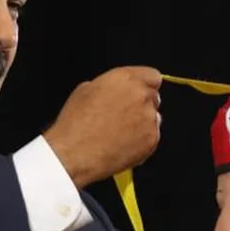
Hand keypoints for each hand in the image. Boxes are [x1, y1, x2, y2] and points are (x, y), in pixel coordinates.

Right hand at [43, 66, 162, 187]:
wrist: (75, 154)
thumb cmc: (76, 125)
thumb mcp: (84, 91)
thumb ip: (108, 86)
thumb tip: (114, 91)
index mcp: (125, 79)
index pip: (152, 76)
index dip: (146, 85)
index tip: (140, 93)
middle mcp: (140, 95)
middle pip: (154, 97)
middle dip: (143, 106)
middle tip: (124, 117)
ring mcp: (148, 118)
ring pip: (153, 118)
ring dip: (142, 124)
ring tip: (119, 134)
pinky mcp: (151, 139)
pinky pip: (152, 138)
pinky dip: (141, 142)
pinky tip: (122, 145)